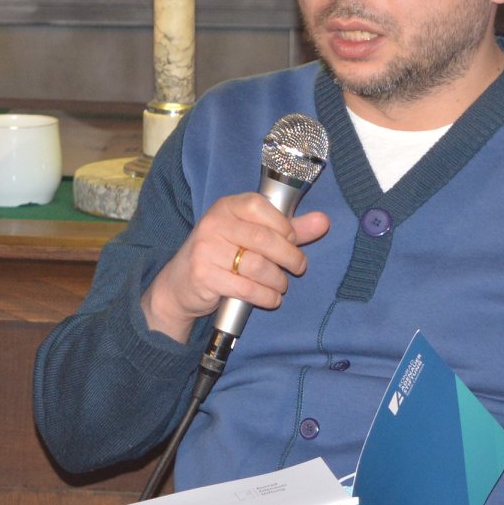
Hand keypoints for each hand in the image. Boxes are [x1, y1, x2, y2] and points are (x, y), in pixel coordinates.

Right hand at [141, 192, 331, 341]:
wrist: (179, 285)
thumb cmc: (221, 256)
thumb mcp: (250, 236)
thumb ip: (287, 229)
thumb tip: (324, 221)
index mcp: (226, 207)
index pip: (260, 206)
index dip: (283, 225)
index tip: (292, 239)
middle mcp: (213, 224)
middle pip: (263, 239)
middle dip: (290, 256)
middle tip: (298, 267)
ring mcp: (205, 250)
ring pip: (257, 266)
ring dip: (278, 281)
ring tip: (280, 285)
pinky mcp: (204, 276)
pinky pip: (246, 288)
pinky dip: (266, 297)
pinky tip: (271, 298)